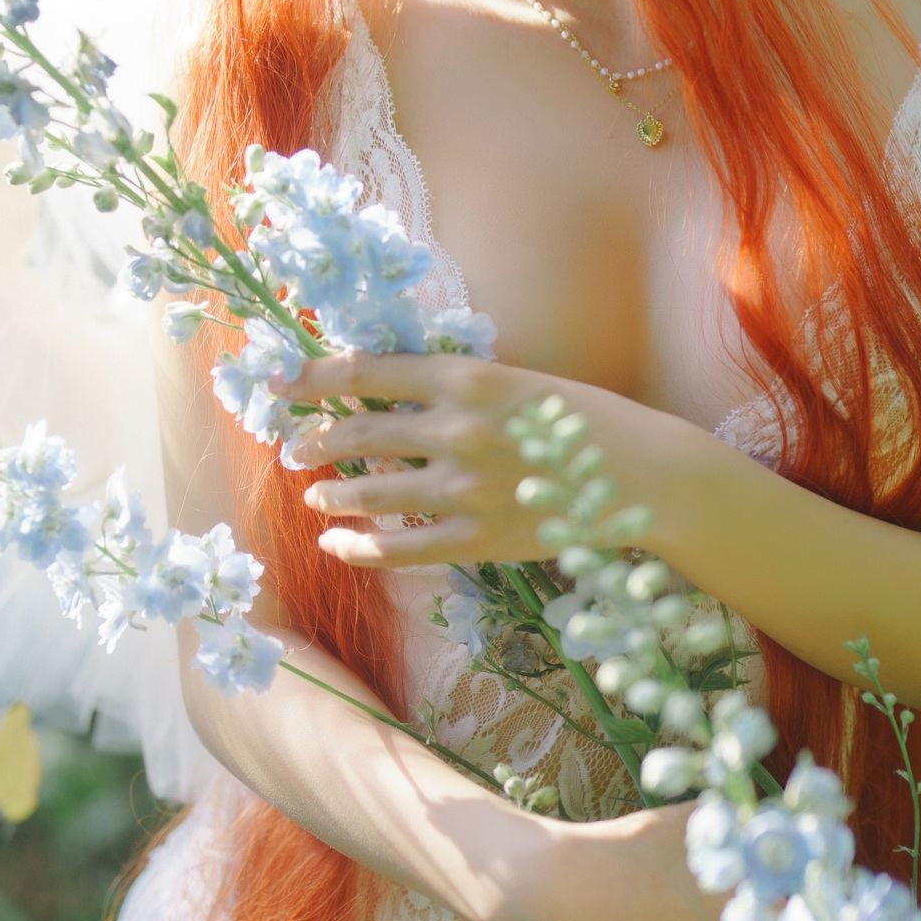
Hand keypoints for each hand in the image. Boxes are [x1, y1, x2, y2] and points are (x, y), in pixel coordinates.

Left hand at [266, 349, 574, 569]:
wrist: (643, 476)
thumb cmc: (580, 420)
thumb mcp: (516, 382)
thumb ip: (453, 388)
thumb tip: (383, 391)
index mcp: (468, 378)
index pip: (367, 372)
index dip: (312, 375)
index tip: (277, 380)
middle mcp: (459, 430)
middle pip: (358, 433)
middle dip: (315, 441)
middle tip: (293, 448)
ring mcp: (465, 489)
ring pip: (370, 492)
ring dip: (333, 495)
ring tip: (316, 497)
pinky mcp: (477, 539)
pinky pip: (399, 548)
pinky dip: (360, 548)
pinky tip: (338, 546)